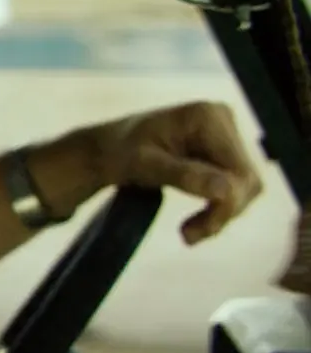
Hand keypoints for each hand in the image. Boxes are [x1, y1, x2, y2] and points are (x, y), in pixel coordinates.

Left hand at [85, 101, 262, 243]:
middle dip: (222, 213)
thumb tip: (226, 191)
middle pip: (246, 180)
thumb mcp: (144, 166)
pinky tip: (197, 221)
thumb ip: (184, 176)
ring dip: (221, 213)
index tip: (195, 232)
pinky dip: (218, 206)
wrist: (106, 149)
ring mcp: (225, 132)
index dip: (226, 205)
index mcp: (207, 117)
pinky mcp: (222, 148)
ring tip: (189, 232)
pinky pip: (234, 185)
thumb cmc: (117, 154)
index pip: (238, 172)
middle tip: (189, 236)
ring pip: (243, 186)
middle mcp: (223, 118)